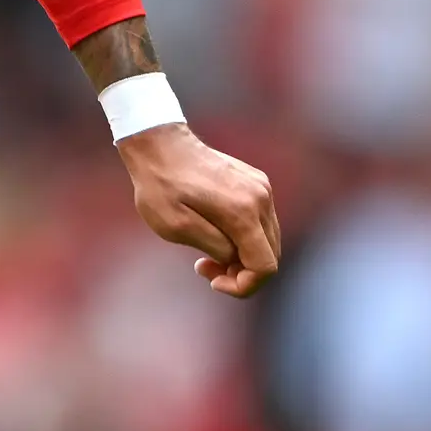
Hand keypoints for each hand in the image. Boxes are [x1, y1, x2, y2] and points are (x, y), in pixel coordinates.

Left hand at [121, 121, 281, 298]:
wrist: (160, 144)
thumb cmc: (160, 187)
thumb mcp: (175, 227)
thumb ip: (213, 247)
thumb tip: (234, 258)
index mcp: (243, 212)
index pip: (265, 266)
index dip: (243, 286)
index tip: (213, 280)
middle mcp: (261, 199)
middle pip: (270, 256)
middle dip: (242, 273)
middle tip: (206, 266)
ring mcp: (262, 188)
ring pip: (267, 241)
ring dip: (242, 256)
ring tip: (207, 252)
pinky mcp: (256, 183)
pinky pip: (261, 223)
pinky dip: (243, 238)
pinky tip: (215, 232)